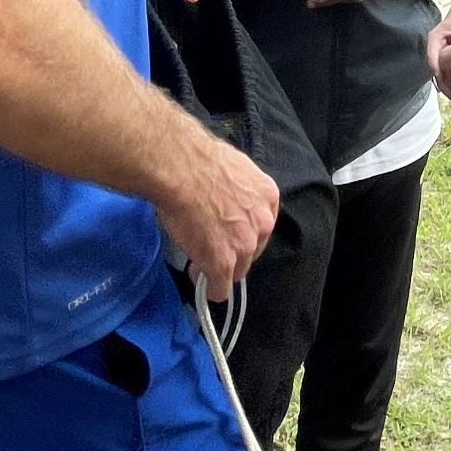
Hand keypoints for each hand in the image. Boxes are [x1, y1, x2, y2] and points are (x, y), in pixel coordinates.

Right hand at [158, 132, 280, 301]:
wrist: (182, 170)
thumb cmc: (199, 162)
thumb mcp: (234, 170)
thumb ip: (239, 191)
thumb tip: (227, 200)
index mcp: (268, 196)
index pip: (262, 224)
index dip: (243, 230)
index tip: (227, 232)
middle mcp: (262, 223)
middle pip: (252, 249)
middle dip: (233, 250)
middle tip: (211, 245)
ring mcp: (244, 245)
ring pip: (238, 271)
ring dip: (221, 268)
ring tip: (200, 261)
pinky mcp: (223, 264)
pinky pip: (220, 289)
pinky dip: (210, 287)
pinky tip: (199, 279)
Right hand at [427, 2, 450, 86]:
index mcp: (435, 38)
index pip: (432, 55)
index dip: (437, 68)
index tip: (444, 80)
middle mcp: (434, 50)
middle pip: (436, 72)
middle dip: (446, 87)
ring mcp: (439, 59)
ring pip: (441, 79)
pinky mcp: (446, 65)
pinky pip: (448, 78)